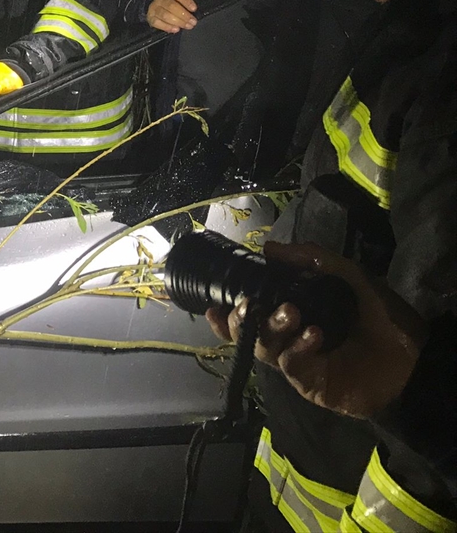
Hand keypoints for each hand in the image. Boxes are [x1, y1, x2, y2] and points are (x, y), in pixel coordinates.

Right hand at [146, 0, 204, 32]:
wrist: (162, 8)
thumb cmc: (177, 2)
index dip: (186, 1)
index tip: (194, 9)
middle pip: (171, 5)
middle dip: (183, 15)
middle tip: (193, 22)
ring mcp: (153, 7)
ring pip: (164, 15)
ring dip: (177, 22)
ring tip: (187, 26)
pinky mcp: (150, 17)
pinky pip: (156, 22)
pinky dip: (166, 27)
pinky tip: (176, 30)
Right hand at [205, 242, 425, 417]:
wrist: (417, 360)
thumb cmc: (384, 318)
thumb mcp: (351, 276)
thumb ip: (313, 258)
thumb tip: (269, 248)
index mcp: (296, 314)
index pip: (254, 314)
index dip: (229, 312)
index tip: (213, 304)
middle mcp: (291, 338)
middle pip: (248, 332)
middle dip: (242, 318)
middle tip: (251, 305)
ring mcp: (299, 362)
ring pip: (264, 348)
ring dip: (271, 328)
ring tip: (292, 314)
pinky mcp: (310, 382)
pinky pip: (291, 364)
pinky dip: (297, 347)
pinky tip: (313, 335)